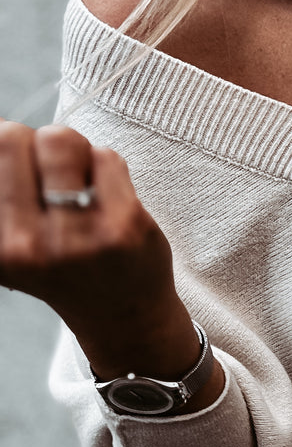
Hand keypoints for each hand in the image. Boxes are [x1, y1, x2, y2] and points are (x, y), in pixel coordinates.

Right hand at [0, 120, 198, 379]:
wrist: (122, 314)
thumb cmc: (63, 263)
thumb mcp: (11, 239)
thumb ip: (5, 191)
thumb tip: (1, 131)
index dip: (7, 149)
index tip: (22, 174)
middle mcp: (23, 244)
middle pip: (12, 137)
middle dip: (34, 143)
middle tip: (54, 174)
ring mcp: (75, 236)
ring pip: (60, 139)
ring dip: (74, 151)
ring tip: (81, 183)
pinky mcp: (124, 226)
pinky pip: (106, 156)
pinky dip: (108, 166)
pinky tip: (110, 198)